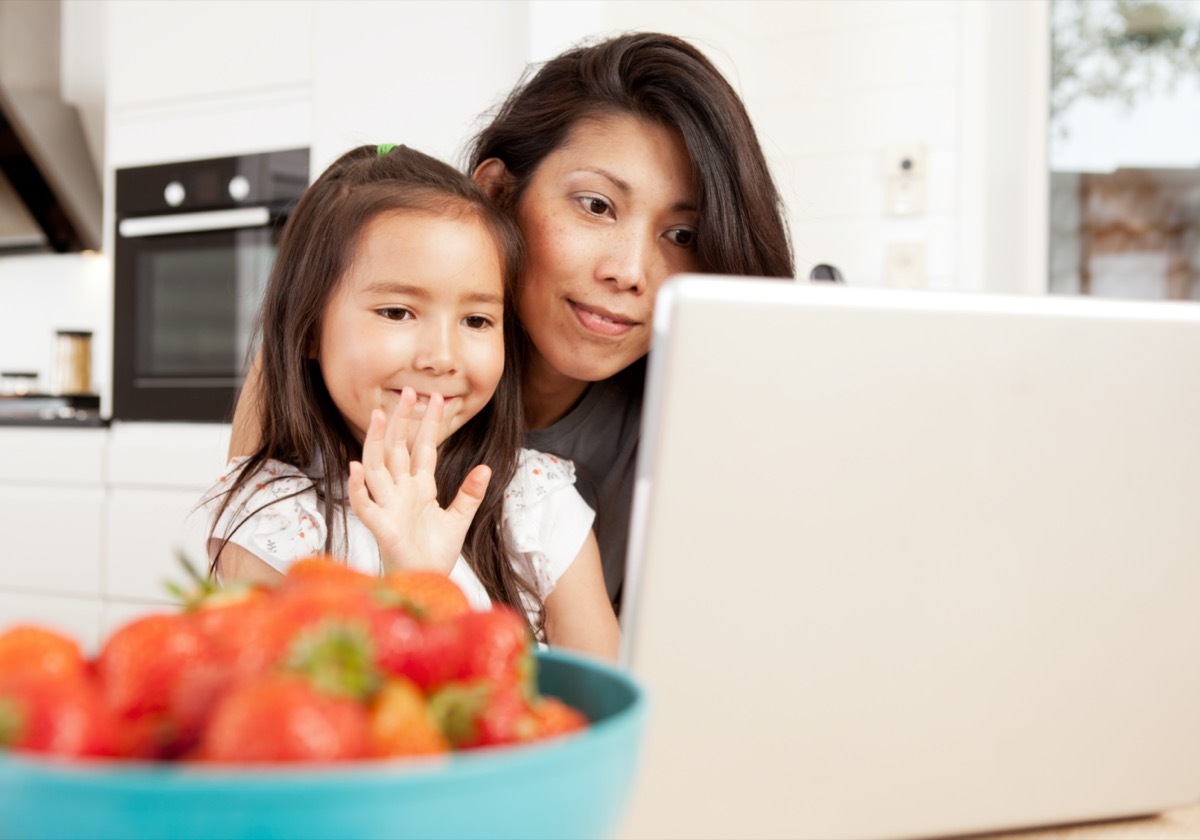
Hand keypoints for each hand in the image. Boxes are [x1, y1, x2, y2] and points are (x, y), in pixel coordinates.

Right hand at [348, 387, 491, 574]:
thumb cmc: (436, 553)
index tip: (438, 399)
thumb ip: (470, 494)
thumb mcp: (459, 519)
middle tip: (408, 392)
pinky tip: (356, 468)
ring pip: (376, 468)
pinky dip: (359, 488)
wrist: (427, 583)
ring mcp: (389, 507)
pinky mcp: (381, 527)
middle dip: (402, 421)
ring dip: (375, 442)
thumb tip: (486, 468)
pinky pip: (365, 505)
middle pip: (397, 449)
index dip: (430, 425)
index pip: (423, 449)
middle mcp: (401, 492)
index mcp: (419, 488)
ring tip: (379, 415)